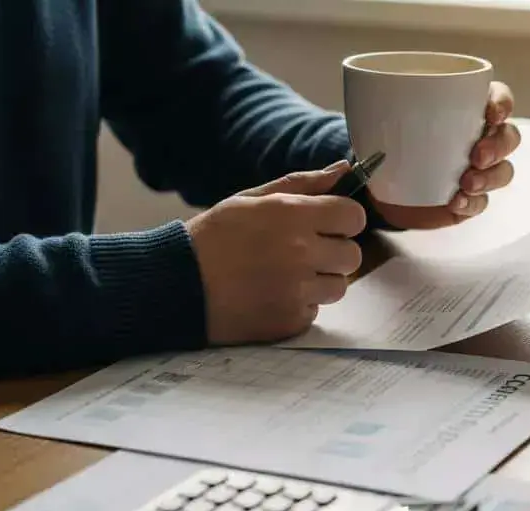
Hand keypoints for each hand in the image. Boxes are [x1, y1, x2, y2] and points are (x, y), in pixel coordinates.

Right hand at [186, 161, 364, 344]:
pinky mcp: (290, 321)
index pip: (354, 216)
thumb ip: (303, 184)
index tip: (328, 225)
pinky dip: (299, 305)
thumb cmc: (214, 237)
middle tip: (305, 253)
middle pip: (352, 255)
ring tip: (285, 276)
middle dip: (334, 253)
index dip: (344, 220)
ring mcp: (297, 291)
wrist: (175, 286)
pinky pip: (315, 311)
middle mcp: (300, 253)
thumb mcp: (251, 199)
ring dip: (319, 282)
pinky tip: (271, 296)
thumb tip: (345, 170)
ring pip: (338, 286)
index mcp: (293, 215)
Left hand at [369, 81, 520, 228]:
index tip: (491, 113)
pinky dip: (471, 203)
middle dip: (498, 146)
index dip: (502, 103)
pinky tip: (455, 203)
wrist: (380, 185)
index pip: (498, 97)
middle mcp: (481, 137)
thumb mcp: (381, 119)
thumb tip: (364, 106)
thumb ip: (382, 109)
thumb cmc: (389, 141)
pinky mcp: (471, 199)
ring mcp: (480, 171)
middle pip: (509, 137)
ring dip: (490, 177)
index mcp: (468, 108)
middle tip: (476, 156)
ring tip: (466, 184)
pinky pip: (482, 202)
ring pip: (503, 171)